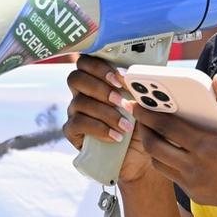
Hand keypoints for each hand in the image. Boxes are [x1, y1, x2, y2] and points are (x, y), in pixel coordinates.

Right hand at [63, 56, 150, 182]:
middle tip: (122, 100)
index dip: (100, 66)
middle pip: (76, 78)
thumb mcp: (144, 104)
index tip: (121, 77)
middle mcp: (82, 92)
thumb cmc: (141, 124)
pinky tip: (116, 137)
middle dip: (100, 87)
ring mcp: (75, 111)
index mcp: (97, 79)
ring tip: (126, 125)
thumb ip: (138, 87)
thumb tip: (139, 78)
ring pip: (79, 102)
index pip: (85, 62)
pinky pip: (77, 124)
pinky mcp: (73, 131)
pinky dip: (99, 129)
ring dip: (106, 112)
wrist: (139, 155)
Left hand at [134, 73, 216, 216]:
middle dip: (142, 128)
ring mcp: (195, 185)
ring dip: (151, 146)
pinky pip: (172, 176)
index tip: (135, 101)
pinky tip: (172, 148)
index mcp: (209, 147)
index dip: (147, 112)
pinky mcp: (198, 196)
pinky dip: (166, 160)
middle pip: (154, 146)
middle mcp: (196, 169)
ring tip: (152, 130)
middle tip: (139, 114)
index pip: (166, 127)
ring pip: (159, 164)